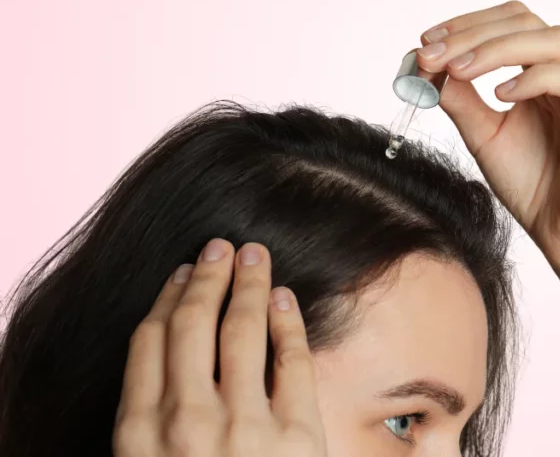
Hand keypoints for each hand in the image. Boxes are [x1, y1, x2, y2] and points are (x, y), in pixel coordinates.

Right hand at [114, 239, 325, 456]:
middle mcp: (187, 424)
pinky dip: (288, 322)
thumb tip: (167, 357)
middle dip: (208, 277)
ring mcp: (243, 429)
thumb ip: (151, 420)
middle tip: (220, 247)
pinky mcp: (296, 438)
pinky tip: (284, 297)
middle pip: (193, 324)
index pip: (149, 341)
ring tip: (255, 256)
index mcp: (139, 433)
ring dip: (250, 283)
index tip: (184, 273)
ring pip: (243, 331)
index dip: (168, 297)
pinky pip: (292, 362)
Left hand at [417, 0, 559, 276]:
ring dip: (499, 48)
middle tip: (433, 54)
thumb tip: (425, 64)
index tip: (426, 42)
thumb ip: (459, 98)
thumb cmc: (528, 183)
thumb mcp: (481, 134)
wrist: (559, 235)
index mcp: (542, 70)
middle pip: (527, 22)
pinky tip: (501, 94)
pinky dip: (536, 78)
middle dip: (473, 33)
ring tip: (460, 70)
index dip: (467, 24)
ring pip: (554, 40)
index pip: (509, 22)